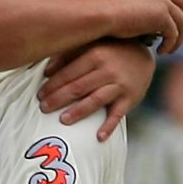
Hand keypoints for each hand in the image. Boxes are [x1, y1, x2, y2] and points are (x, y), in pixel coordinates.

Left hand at [39, 39, 153, 140]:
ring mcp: (120, 85)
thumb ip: (68, 54)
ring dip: (78, 111)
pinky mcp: (130, 98)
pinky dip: (109, 126)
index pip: (69, 73)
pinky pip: (118, 114)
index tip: (39, 95)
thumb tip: (46, 71)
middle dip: (58, 99)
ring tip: (63, 120)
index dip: (52, 85)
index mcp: (95, 54)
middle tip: (43, 108)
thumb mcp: (90, 45)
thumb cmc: (109, 51)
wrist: (143, 55)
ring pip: (95, 100)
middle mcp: (107, 69)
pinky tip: (99, 137)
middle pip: (78, 87)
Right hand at [108, 0, 182, 53]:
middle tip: (179, 35)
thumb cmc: (107, 12)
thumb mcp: (129, 1)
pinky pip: (173, 33)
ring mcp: (163, 1)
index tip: (176, 22)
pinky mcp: (162, 16)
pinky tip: (161, 52)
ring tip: (169, 49)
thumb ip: (143, 4)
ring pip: (181, 21)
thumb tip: (150, 19)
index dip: (179, 7)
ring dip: (178, 37)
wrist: (101, 14)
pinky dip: (170, 44)